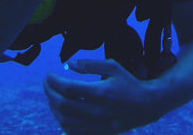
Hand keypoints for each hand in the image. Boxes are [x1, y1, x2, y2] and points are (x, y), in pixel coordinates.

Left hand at [43, 59, 159, 134]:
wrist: (146, 106)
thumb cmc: (128, 84)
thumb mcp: (113, 67)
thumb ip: (90, 64)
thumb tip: (69, 64)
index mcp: (101, 93)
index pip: (68, 88)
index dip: (53, 81)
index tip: (49, 75)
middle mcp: (97, 111)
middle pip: (63, 104)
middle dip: (49, 92)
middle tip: (47, 84)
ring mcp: (97, 124)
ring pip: (64, 120)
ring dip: (53, 108)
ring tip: (52, 96)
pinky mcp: (97, 133)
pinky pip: (72, 132)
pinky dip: (62, 122)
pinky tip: (62, 111)